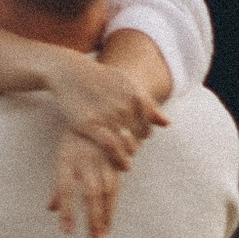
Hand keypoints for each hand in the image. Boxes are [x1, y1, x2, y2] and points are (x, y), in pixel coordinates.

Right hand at [38, 48, 165, 168]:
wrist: (70, 73)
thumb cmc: (100, 79)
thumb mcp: (126, 84)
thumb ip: (148, 104)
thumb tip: (167, 124)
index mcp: (135, 95)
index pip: (148, 125)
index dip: (144, 134)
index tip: (137, 138)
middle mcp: (123, 106)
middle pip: (140, 136)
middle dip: (137, 144)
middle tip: (130, 150)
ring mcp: (107, 115)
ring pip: (129, 144)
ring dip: (130, 154)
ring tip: (127, 160)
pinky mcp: (90, 124)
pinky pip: (112, 146)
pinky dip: (120, 158)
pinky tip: (122, 164)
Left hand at [49, 127, 123, 237]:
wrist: (103, 110)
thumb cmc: (77, 138)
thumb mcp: (64, 156)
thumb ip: (59, 186)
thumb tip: (51, 208)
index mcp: (67, 158)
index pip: (65, 187)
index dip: (67, 208)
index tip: (68, 230)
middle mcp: (86, 160)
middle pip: (90, 193)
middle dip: (92, 218)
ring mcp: (103, 160)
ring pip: (106, 192)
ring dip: (104, 216)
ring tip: (101, 236)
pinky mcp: (116, 161)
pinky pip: (116, 187)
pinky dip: (112, 207)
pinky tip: (109, 222)